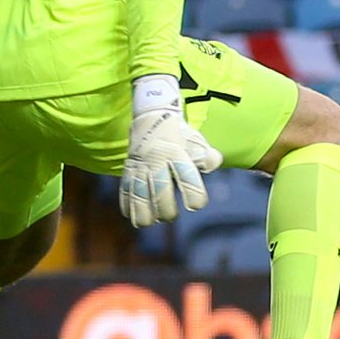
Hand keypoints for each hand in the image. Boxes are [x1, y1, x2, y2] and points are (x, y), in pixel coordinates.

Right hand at [121, 98, 222, 228]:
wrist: (152, 117)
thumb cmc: (179, 135)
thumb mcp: (196, 141)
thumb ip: (207, 155)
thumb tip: (215, 162)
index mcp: (176, 153)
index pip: (186, 175)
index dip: (193, 194)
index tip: (196, 205)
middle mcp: (156, 160)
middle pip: (160, 189)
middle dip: (166, 209)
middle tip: (171, 216)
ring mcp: (140, 166)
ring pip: (138, 193)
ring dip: (144, 212)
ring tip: (150, 221)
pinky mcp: (128, 170)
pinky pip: (124, 190)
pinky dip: (127, 205)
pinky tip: (133, 216)